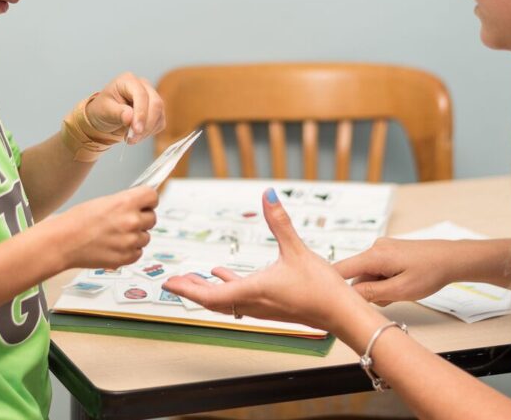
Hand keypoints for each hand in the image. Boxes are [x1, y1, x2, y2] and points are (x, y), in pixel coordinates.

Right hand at [53, 185, 158, 269]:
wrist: (63, 242)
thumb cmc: (76, 221)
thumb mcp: (103, 202)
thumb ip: (124, 203)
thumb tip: (138, 204)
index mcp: (125, 202)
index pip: (153, 196)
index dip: (148, 200)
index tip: (144, 203)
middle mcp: (131, 221)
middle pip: (152, 218)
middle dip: (142, 218)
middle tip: (125, 221)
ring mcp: (130, 241)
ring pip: (146, 237)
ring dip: (135, 236)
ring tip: (116, 235)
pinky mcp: (126, 258)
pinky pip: (138, 252)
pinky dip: (130, 250)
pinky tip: (115, 246)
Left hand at [86, 72, 164, 143]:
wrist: (105, 117)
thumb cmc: (102, 109)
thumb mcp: (104, 110)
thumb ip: (117, 113)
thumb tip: (130, 117)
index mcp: (128, 80)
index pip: (141, 95)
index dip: (141, 113)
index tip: (136, 130)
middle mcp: (144, 86)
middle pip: (155, 103)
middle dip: (146, 124)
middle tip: (133, 139)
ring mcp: (152, 97)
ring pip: (159, 114)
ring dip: (147, 131)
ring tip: (130, 138)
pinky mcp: (157, 111)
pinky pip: (160, 123)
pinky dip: (149, 132)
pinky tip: (136, 134)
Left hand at [163, 188, 367, 330]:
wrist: (340, 313)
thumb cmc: (321, 288)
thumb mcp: (297, 250)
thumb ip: (280, 222)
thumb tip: (268, 196)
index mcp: (254, 291)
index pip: (211, 296)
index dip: (188, 290)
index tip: (170, 284)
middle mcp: (253, 302)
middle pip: (213, 301)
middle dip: (191, 290)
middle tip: (173, 282)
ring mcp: (262, 306)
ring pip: (225, 301)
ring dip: (207, 289)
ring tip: (193, 279)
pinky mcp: (271, 305)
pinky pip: (240, 297)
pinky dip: (227, 287)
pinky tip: (223, 274)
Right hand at [335, 239, 469, 305]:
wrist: (451, 258)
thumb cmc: (430, 272)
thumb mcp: (401, 290)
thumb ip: (372, 293)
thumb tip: (349, 296)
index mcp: (374, 256)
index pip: (340, 269)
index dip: (332, 285)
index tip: (327, 300)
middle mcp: (374, 248)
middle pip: (356, 276)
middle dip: (367, 292)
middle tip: (390, 299)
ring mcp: (381, 249)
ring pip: (368, 275)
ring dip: (378, 288)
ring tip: (400, 291)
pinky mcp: (388, 251)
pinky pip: (377, 270)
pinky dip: (385, 281)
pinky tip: (401, 283)